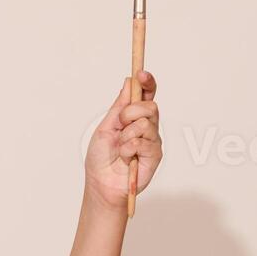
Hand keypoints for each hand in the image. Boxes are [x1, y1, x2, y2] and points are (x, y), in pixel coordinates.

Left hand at [85, 70, 161, 209]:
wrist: (101, 183)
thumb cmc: (101, 157)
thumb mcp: (106, 126)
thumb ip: (119, 106)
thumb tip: (129, 82)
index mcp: (133, 117)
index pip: (146, 94)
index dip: (147, 82)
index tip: (141, 73)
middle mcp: (147, 126)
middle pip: (150, 105)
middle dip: (130, 113)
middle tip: (119, 126)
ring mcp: (153, 140)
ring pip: (146, 123)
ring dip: (126, 135)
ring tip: (120, 149)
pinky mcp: (155, 155)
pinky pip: (143, 142)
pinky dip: (128, 149)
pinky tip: (126, 159)